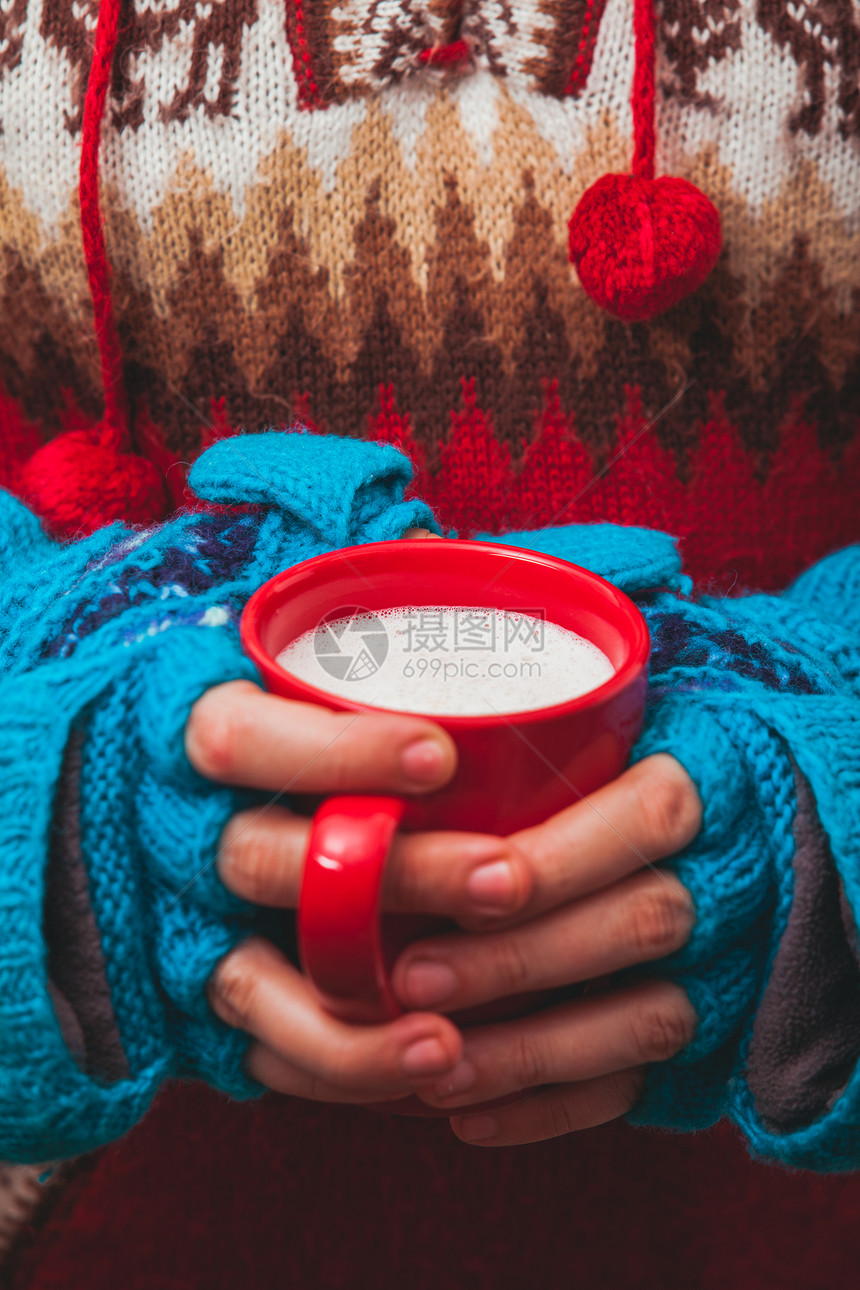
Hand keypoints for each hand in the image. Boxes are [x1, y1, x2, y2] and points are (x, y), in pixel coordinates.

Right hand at [185, 678, 550, 1103]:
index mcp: (193, 737)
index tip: (442, 752)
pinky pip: (258, 1051)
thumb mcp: (272, 664)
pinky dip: (339, 1069)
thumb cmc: (251, 721)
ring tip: (453, 1041)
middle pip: (266, 863)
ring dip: (354, 1020)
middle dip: (390, 876)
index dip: (337, 751)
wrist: (145, 807)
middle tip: (502, 879)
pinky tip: (429, 1073)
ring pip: (252, 981)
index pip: (241, 738)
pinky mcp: (203, 994)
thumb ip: (348, 639)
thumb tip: (449, 572)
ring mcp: (186, 924)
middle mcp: (183, 836)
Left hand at [386, 754, 701, 1144]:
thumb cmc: (612, 776)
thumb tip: (383, 770)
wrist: (716, 842)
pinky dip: (549, 1108)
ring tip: (430, 1063)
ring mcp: (721, 968)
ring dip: (528, 1050)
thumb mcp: (593, 738)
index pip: (649, 816)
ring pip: (643, 1019)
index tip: (475, 886)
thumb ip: (518, 753)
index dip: (563, 858)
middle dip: (519, 959)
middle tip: (412, 978)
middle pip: (640, 922)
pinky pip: (635, 1086)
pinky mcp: (701, 1041)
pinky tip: (468, 1114)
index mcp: (703, 788)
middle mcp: (723, 881)